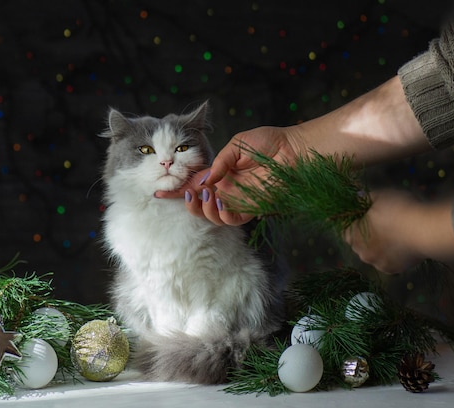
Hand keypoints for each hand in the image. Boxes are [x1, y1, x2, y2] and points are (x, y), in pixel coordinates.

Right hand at [155, 126, 299, 225]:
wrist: (294, 149)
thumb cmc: (269, 142)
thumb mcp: (237, 145)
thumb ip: (220, 162)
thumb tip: (205, 178)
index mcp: (220, 174)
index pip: (194, 185)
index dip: (177, 190)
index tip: (159, 192)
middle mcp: (226, 189)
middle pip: (200, 204)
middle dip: (188, 203)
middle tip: (187, 194)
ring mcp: (238, 200)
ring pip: (212, 215)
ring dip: (204, 208)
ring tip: (208, 194)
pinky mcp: (252, 208)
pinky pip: (232, 219)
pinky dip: (222, 215)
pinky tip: (221, 203)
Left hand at [344, 190, 426, 272]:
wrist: (426, 230)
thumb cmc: (400, 210)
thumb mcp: (380, 196)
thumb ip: (364, 198)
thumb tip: (358, 198)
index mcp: (354, 236)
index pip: (345, 230)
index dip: (354, 222)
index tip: (364, 216)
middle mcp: (362, 253)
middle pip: (358, 243)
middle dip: (365, 235)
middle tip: (380, 224)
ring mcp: (377, 263)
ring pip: (373, 254)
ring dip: (378, 246)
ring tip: (393, 234)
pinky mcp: (393, 270)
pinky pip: (387, 261)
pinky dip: (391, 255)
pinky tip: (401, 245)